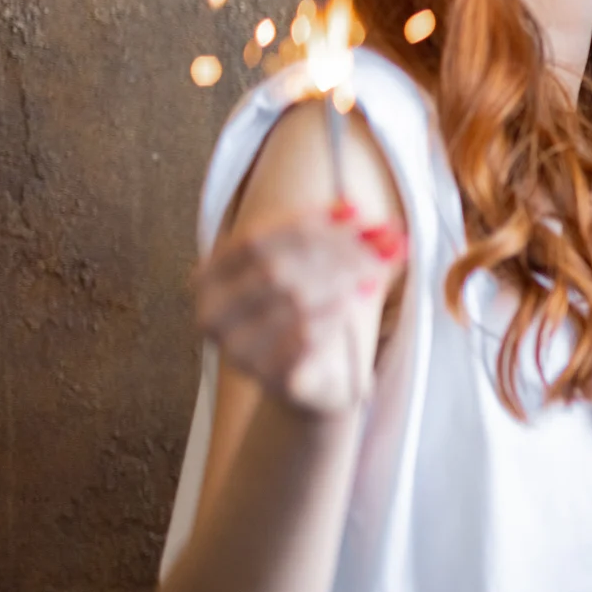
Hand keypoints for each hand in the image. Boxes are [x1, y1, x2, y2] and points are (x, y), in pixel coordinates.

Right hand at [192, 207, 405, 414]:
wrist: (308, 381)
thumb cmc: (305, 314)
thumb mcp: (312, 268)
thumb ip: (329, 237)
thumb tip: (354, 210)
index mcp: (210, 278)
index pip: (255, 241)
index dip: (307, 224)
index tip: (357, 214)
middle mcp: (213, 314)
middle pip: (275, 269)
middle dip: (333, 251)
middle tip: (380, 244)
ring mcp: (237, 349)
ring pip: (294, 302)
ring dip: (341, 280)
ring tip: (372, 272)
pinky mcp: (268, 376)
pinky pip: (306, 338)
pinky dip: (334, 316)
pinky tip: (349, 305)